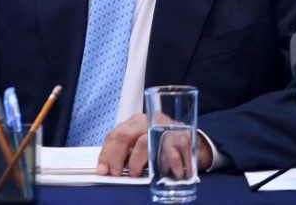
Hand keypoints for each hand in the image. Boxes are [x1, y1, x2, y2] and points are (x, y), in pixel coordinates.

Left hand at [96, 113, 213, 176]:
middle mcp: (149, 121)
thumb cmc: (162, 142)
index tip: (103, 170)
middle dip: (117, 158)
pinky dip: (164, 166)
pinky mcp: (180, 137)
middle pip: (125, 136)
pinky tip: (164, 173)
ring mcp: (164, 128)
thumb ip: (127, 151)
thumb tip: (107, 168)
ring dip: (136, 164)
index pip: (114, 134)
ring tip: (136, 174)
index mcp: (136, 121)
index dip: (106, 154)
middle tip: (118, 173)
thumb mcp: (142, 140)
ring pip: (144, 144)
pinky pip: (169, 153)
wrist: (192, 139)